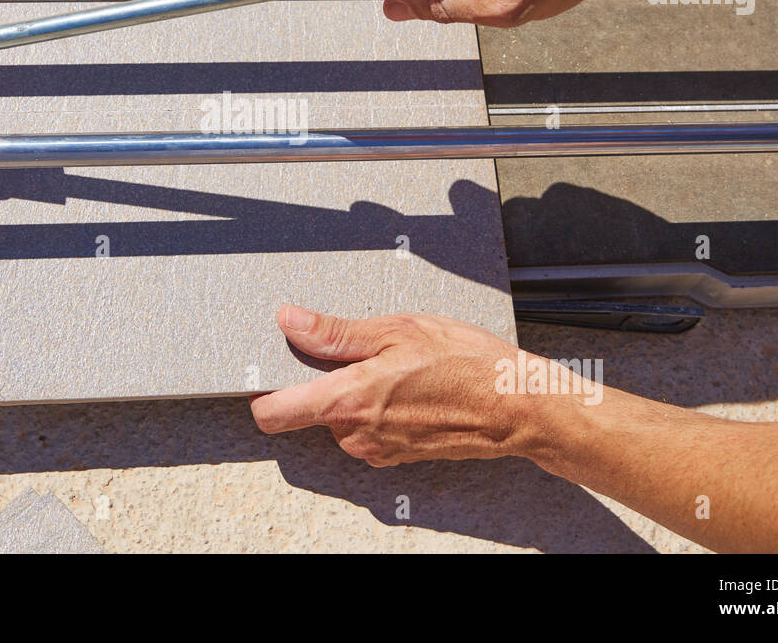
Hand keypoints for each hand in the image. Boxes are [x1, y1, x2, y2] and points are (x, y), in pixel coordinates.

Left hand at [250, 304, 545, 465]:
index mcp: (349, 400)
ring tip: (393, 367)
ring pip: (339, 418)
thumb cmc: (465, 364)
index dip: (263, 391)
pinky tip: (406, 386)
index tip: (267, 370)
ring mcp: (376, 449)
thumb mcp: (397, 329)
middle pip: (308, 410)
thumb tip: (292, 322)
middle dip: (321, 381)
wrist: (514, 405)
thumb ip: (335, 332)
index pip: (273, 414)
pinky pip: (366, 428)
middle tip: (356, 352)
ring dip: (353, 393)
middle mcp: (356, 434)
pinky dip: (375, 407)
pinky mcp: (394, 455)